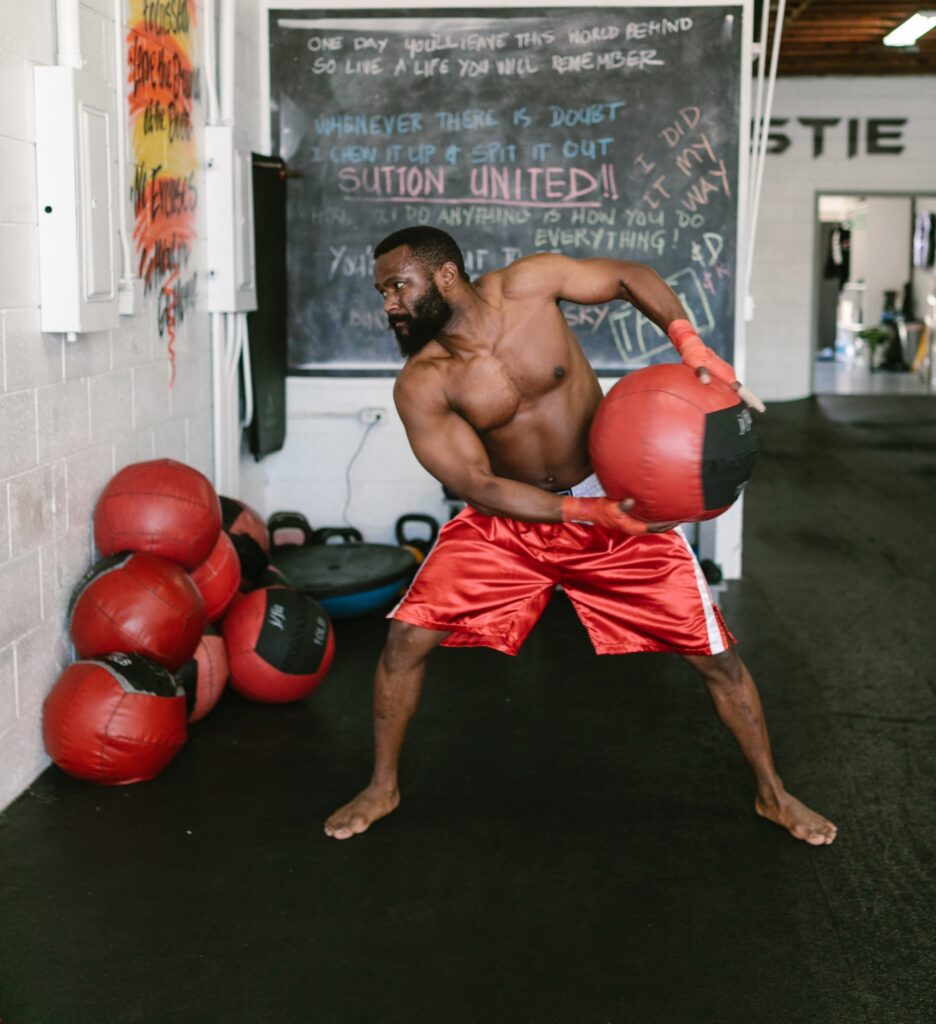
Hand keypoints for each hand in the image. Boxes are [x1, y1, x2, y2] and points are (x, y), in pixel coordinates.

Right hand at [560, 496, 677, 533]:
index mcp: (634, 527)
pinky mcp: (630, 518)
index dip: (668, 524)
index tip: (679, 518)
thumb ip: (623, 505)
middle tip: (683, 513)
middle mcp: (635, 527)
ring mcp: (633, 524)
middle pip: (657, 527)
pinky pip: (647, 518)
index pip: (656, 528)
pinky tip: (659, 507)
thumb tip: (632, 501)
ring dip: (663, 518)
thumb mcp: (612, 506)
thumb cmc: (600, 510)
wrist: (590, 510)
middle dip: (669, 521)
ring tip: (674, 510)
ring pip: (652, 523)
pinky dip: (655, 514)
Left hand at [668, 319, 765, 413]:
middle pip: (741, 392)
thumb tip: (706, 381)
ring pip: (734, 390)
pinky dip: (730, 396)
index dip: (752, 399)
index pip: (742, 390)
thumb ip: (701, 372)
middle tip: (754, 414)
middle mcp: (728, 375)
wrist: (692, 346)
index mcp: (726, 375)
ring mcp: (725, 375)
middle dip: (748, 402)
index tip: (761, 409)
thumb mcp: (696, 363)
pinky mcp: (720, 376)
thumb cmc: (694, 354)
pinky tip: (728, 403)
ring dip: (740, 400)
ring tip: (743, 412)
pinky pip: (727, 388)